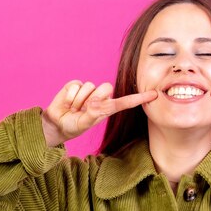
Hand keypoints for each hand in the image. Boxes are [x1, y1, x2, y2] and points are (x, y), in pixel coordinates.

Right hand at [41, 80, 156, 145]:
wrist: (56, 123)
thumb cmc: (74, 125)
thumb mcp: (84, 124)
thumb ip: (93, 115)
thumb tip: (97, 104)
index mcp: (107, 108)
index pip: (126, 101)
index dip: (139, 98)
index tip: (154, 95)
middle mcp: (100, 97)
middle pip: (106, 87)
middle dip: (93, 99)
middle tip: (82, 109)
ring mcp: (88, 90)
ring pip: (90, 87)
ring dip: (79, 100)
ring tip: (74, 108)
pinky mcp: (76, 84)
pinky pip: (76, 85)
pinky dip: (70, 96)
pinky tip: (68, 102)